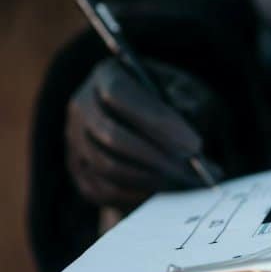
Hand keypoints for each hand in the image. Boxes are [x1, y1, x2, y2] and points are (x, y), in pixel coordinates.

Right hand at [66, 58, 225, 211]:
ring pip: (109, 167)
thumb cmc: (175, 103)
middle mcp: (82, 105)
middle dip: (158, 158)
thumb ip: (189, 105)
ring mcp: (75, 140)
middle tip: (195, 173)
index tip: (195, 145)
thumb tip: (193, 139)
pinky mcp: (79, 170)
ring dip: (153, 180)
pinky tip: (168, 192)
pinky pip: (104, 191)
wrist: (157, 127)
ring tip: (188, 183)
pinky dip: (140, 196)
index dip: (157, 122)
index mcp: (107, 75)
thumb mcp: (187, 92)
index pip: (119, 95)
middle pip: (112, 136)